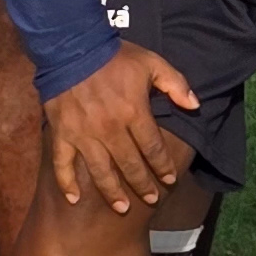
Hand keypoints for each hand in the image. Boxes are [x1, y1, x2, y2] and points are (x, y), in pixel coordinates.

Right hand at [40, 40, 201, 207]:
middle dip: (143, 184)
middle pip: (129, 164)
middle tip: (152, 199)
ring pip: (99, 171)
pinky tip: (74, 200)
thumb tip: (195, 105)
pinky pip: (62, 164)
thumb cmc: (115, 56)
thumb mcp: (153, 63)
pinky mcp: (61, 134)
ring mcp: (83, 134)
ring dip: (111, 192)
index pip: (153, 147)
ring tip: (122, 208)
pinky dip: (66, 183)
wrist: (72, 47)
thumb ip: (176, 85)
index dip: (163, 165)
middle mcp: (109, 129)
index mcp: (133, 112)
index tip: (170, 179)